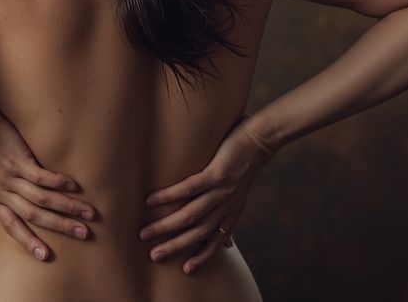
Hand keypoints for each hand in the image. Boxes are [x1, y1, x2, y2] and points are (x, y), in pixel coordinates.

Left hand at [0, 108, 96, 261]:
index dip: (28, 242)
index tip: (45, 256)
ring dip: (66, 206)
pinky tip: (74, 185)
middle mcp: (4, 191)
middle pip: (34, 215)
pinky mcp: (17, 158)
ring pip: (41, 198)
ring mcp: (11, 176)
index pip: (13, 226)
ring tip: (88, 212)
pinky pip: (40, 175)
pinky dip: (57, 181)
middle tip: (83, 234)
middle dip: (60, 226)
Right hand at [138, 113, 278, 273]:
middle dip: (175, 246)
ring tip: (145, 233)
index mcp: (232, 211)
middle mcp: (227, 205)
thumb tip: (228, 243)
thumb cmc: (246, 161)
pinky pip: (189, 188)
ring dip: (166, 226)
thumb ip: (232, 216)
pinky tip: (151, 200)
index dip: (202, 256)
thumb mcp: (243, 194)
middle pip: (198, 232)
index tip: (185, 269)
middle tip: (154, 255)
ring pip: (191, 215)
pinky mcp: (217, 173)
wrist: (261, 138)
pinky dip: (169, 196)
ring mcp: (222, 190)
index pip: (216, 239)